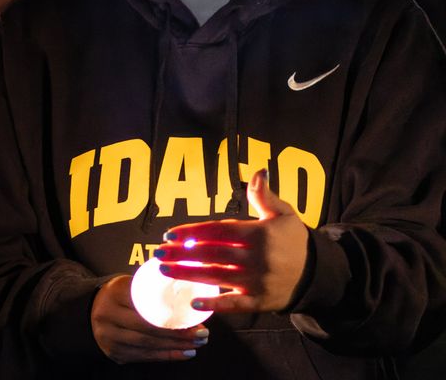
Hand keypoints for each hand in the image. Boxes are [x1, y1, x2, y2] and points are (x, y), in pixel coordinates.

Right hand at [91, 275, 207, 362]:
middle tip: (202, 334)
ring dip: (176, 346)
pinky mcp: (114, 352)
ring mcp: (109, 336)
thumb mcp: (130, 285)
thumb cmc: (120, 296)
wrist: (92, 310)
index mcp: (114, 293)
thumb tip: (190, 292)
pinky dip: (167, 356)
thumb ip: (152, 287)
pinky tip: (184, 353)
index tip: (195, 317)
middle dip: (179, 334)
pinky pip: (144, 357)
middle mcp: (107, 315)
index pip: (145, 305)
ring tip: (198, 344)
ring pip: (148, 344)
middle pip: (148, 328)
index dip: (171, 313)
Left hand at [156, 169, 308, 313]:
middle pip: (211, 254)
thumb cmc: (293, 240)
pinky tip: (193, 300)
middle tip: (158, 252)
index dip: (193, 232)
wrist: (317, 274)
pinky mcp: (259, 301)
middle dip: (182, 253)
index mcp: (258, 234)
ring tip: (164, 269)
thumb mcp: (283, 214)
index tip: (170, 234)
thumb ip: (264, 195)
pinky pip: (234, 304)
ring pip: (216, 277)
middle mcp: (256, 258)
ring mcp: (257, 281)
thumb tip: (258, 171)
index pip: (218, 231)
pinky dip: (214, 303)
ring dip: (188, 274)